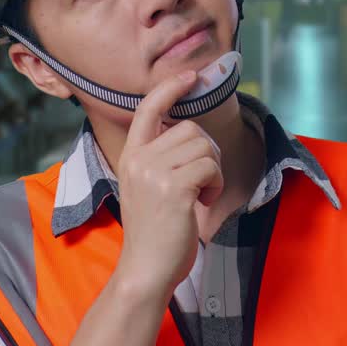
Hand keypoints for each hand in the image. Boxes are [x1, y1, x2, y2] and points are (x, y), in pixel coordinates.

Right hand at [113, 70, 224, 302]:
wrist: (146, 270)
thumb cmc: (154, 232)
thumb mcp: (146, 187)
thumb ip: (159, 158)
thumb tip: (188, 132)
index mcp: (130, 156)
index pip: (148, 109)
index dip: (170, 88)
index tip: (190, 76)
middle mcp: (139, 159)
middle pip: (190, 129)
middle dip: (206, 152)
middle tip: (201, 182)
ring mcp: (155, 173)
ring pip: (204, 146)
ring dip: (213, 170)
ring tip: (201, 194)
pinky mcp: (175, 188)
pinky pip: (211, 167)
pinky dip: (216, 184)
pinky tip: (203, 202)